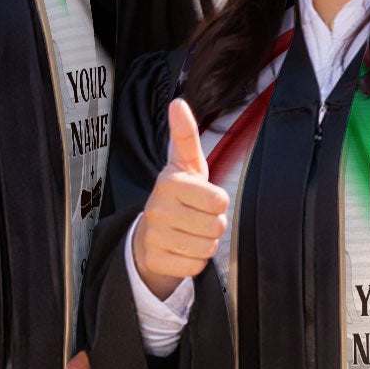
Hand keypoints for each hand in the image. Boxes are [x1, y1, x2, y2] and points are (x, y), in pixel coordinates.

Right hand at [131, 98, 228, 298]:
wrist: (150, 233)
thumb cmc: (179, 195)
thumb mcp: (186, 164)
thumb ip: (185, 135)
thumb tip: (178, 102)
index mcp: (169, 182)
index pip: (218, 200)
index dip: (218, 202)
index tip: (203, 197)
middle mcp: (157, 208)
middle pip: (215, 226)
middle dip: (213, 225)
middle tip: (197, 217)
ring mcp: (153, 236)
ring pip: (206, 247)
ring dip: (204, 243)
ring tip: (189, 232)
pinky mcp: (155, 260)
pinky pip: (195, 266)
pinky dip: (194, 261)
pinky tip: (181, 249)